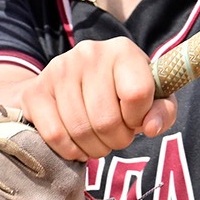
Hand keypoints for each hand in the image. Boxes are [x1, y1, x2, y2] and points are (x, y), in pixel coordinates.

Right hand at [16, 38, 176, 161]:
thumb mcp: (151, 98)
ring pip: (81, 130)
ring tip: (98, 141)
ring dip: (94, 148)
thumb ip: (163, 112)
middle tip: (115, 138)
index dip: (139, 119)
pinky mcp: (36, 90)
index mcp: (122, 50)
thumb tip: (150, 128)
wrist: (67, 82)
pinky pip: (55, 134)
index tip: (135, 121)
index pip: (137, 94)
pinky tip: (76, 144)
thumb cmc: (118, 93)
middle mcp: (89, 53)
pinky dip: (69, 149)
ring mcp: (59, 70)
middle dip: (116, 140)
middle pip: (107, 119)